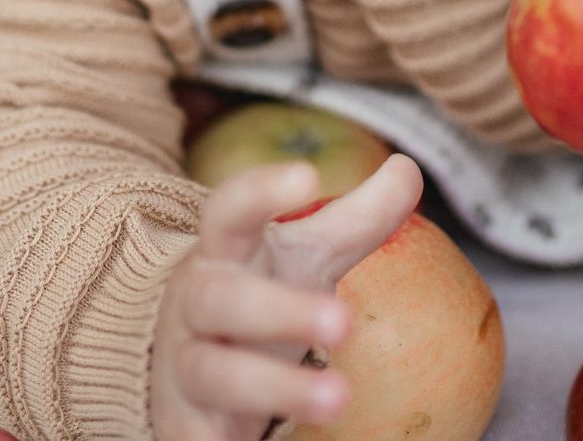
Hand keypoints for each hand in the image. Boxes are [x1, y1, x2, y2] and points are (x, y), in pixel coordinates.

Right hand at [150, 152, 423, 440]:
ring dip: (275, 387)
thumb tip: (408, 169)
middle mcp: (196, 306)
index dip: (261, 192)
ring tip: (339, 398)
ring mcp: (187, 368)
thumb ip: (357, 218)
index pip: (228, 210)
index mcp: (224, 253)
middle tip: (344, 321)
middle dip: (278, 309)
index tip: (307, 176)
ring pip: (216, 375)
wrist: (174, 361)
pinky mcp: (186, 427)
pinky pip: (201, 439)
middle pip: (221, 300)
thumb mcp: (305, 255)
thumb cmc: (257, 293)